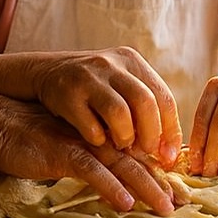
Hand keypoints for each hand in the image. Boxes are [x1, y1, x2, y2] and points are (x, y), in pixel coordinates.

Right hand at [0, 96, 174, 213]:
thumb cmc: (30, 136)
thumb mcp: (67, 146)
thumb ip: (90, 158)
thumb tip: (112, 179)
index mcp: (102, 131)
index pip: (138, 151)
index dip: (159, 171)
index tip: (177, 191)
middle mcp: (99, 133)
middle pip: (139, 158)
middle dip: (162, 181)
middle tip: (183, 202)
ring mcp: (84, 141)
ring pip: (124, 164)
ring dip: (147, 187)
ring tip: (165, 206)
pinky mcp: (64, 151)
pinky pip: (92, 171)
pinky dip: (110, 187)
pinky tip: (125, 203)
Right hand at [32, 47, 181, 166]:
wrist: (47, 72)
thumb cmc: (94, 87)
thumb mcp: (120, 83)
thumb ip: (144, 107)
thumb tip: (170, 151)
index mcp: (131, 60)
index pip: (163, 97)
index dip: (170, 130)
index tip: (169, 156)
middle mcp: (111, 64)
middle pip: (145, 102)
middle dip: (151, 135)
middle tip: (147, 153)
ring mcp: (88, 78)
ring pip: (119, 113)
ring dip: (125, 137)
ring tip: (122, 147)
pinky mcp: (67, 94)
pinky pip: (91, 126)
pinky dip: (99, 140)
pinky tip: (98, 142)